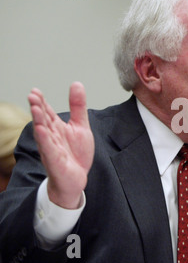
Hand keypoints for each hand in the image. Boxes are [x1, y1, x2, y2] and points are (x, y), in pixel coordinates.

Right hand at [28, 82, 93, 208]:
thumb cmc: (76, 154)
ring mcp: (52, 148)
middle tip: (32, 95)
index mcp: (56, 127)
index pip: (47, 112)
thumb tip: (77, 84)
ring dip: (39, 121)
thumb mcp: (81, 126)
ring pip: (43, 133)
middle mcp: (51, 137)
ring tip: (35, 108)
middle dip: (38, 108)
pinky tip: (41, 130)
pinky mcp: (55, 160)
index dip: (42, 102)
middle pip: (43, 120)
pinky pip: (49, 149)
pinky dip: (45, 140)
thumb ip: (77, 107)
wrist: (77, 179)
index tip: (35, 90)